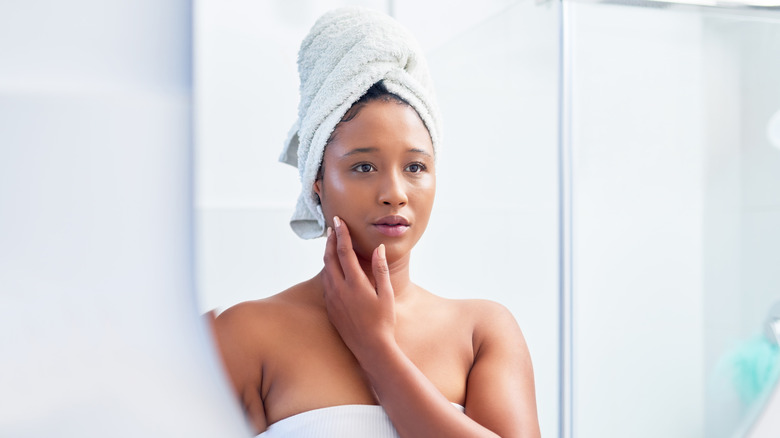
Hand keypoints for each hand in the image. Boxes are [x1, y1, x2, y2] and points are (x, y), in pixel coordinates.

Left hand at [322, 216, 395, 359]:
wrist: (370, 348)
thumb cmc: (383, 322)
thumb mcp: (386, 294)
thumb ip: (381, 269)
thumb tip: (378, 249)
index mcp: (355, 284)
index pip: (344, 252)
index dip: (341, 234)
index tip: (338, 221)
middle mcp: (339, 290)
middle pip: (329, 258)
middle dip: (330, 240)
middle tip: (332, 227)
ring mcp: (332, 299)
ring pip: (325, 270)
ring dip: (327, 255)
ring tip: (332, 244)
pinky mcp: (330, 308)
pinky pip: (326, 284)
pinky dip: (328, 270)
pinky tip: (332, 269)